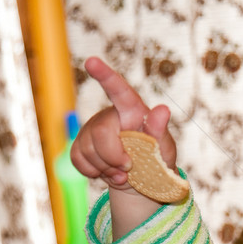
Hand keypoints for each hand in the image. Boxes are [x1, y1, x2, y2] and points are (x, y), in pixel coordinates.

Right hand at [70, 56, 176, 190]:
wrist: (142, 182)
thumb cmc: (156, 161)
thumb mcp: (164, 150)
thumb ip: (160, 131)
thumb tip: (163, 109)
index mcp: (132, 112)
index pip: (120, 91)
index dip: (105, 76)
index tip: (91, 61)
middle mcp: (110, 116)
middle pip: (100, 133)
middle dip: (113, 157)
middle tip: (129, 167)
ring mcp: (92, 129)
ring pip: (87, 149)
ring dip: (106, 168)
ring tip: (122, 172)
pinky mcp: (80, 145)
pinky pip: (78, 159)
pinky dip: (93, 172)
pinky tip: (107, 172)